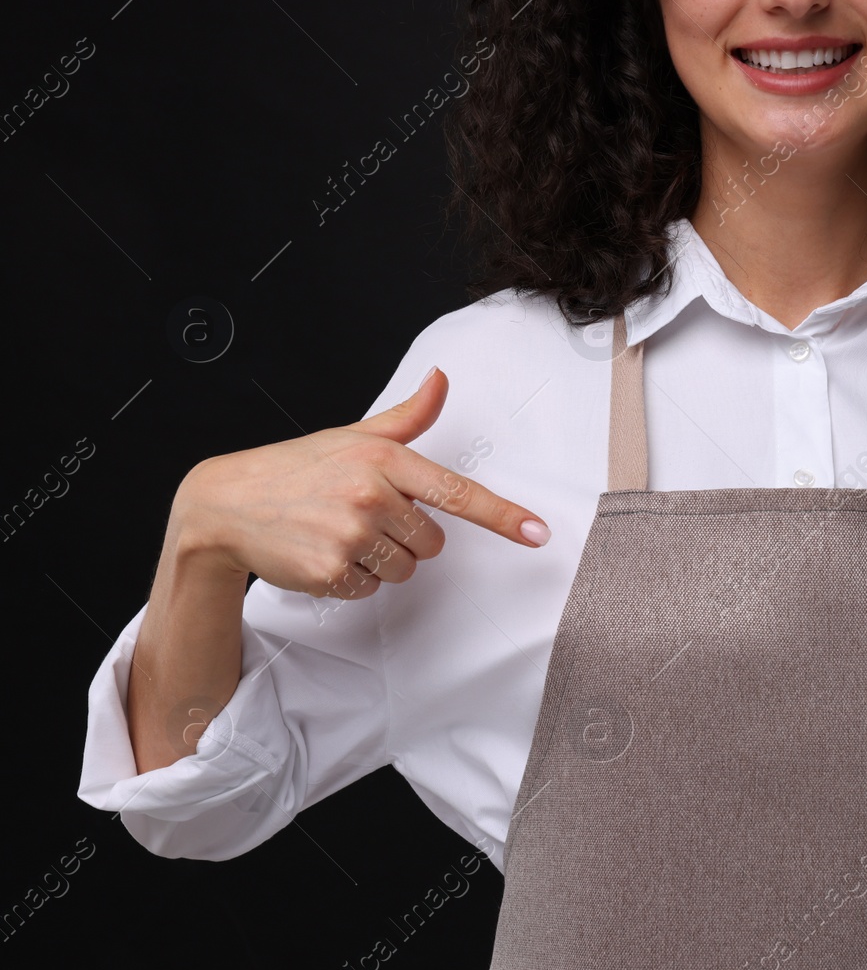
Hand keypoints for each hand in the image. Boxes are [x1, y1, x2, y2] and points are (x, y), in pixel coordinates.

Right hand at [171, 366, 548, 600]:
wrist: (225, 505)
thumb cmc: (297, 469)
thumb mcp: (353, 436)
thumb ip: (408, 416)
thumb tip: (441, 379)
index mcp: (384, 459)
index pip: (458, 492)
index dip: (504, 516)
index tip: (539, 533)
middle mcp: (371, 496)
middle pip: (434, 542)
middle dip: (407, 536)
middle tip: (362, 516)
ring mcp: (350, 536)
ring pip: (407, 569)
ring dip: (382, 560)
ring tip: (340, 533)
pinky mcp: (330, 572)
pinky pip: (372, 590)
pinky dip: (354, 580)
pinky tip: (324, 554)